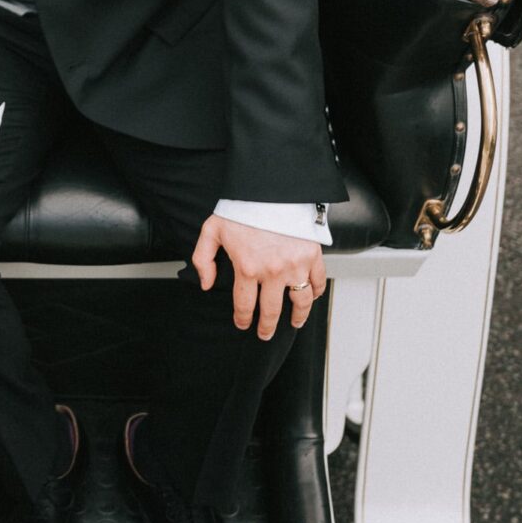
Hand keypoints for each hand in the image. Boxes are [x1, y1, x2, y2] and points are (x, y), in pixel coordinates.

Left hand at [192, 215, 325, 339]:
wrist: (270, 188)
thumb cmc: (242, 208)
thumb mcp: (212, 230)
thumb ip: (203, 259)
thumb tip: (206, 284)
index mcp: (247, 267)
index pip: (244, 305)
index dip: (242, 319)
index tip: (243, 324)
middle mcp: (272, 271)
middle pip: (271, 311)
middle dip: (266, 327)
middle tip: (265, 334)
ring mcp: (295, 265)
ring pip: (300, 302)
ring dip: (297, 317)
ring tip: (293, 323)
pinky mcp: (312, 256)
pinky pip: (318, 282)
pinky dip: (316, 293)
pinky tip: (310, 298)